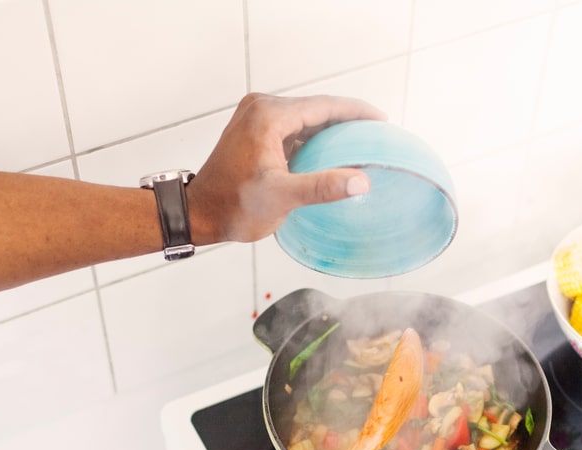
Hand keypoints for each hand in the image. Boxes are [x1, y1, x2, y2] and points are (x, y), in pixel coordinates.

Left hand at [186, 93, 386, 245]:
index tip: (382, 121)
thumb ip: (322, 186)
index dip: (356, 112)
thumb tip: (361, 181)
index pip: (324, 105)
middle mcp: (261, 107)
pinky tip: (332, 153)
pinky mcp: (254, 130)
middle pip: (316, 108)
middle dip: (347, 120)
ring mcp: (256, 117)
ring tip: (360, 143)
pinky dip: (313, 138)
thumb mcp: (282, 197)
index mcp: (269, 115)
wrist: (199, 213)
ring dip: (331, 129)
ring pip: (305, 118)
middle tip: (377, 134)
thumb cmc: (234, 206)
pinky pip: (292, 128)